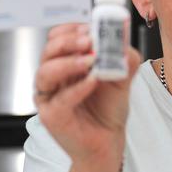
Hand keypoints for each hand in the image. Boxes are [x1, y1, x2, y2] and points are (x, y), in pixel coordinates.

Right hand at [34, 23, 141, 164]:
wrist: (108, 143)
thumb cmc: (108, 110)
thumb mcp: (122, 78)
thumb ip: (124, 59)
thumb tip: (125, 40)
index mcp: (65, 64)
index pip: (58, 38)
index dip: (72, 30)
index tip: (91, 28)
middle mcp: (53, 78)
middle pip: (48, 50)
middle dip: (69, 42)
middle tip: (90, 41)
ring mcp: (49, 97)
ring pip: (46, 72)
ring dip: (69, 62)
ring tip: (92, 60)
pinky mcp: (52, 116)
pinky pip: (60, 99)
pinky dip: (77, 88)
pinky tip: (93, 81)